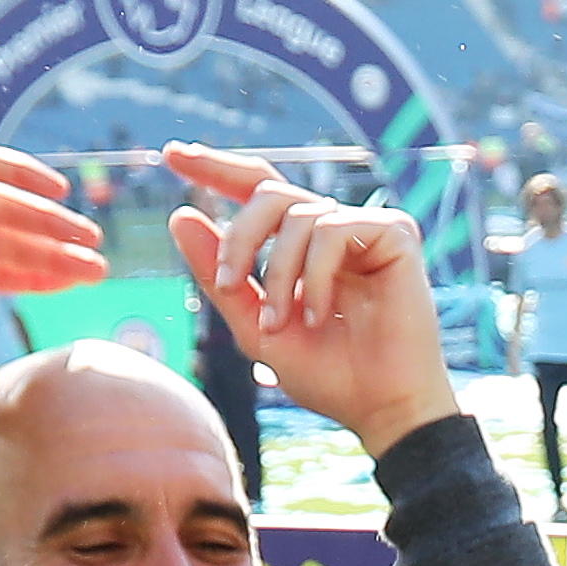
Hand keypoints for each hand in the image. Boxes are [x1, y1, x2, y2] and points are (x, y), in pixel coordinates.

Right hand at [0, 138, 110, 393]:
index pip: (1, 270)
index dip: (43, 274)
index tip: (82, 281)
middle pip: (12, 239)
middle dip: (57, 249)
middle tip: (99, 260)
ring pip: (6, 206)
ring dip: (51, 218)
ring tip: (92, 236)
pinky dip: (20, 168)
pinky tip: (59, 188)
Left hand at [161, 143, 454, 449]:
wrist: (383, 409)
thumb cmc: (328, 375)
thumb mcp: (255, 327)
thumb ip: (220, 277)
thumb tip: (178, 215)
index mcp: (303, 246)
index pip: (257, 188)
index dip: (216, 168)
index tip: (171, 155)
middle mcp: (334, 228)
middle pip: (268, 192)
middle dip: (239, 236)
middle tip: (228, 281)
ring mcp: (366, 228)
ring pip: (297, 214)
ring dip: (277, 273)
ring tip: (284, 323)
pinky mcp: (395, 233)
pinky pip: (332, 229)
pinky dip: (314, 276)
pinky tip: (317, 315)